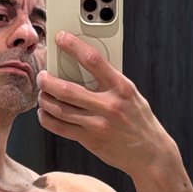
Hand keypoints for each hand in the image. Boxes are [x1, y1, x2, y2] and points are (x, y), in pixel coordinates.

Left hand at [37, 32, 174, 176]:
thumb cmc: (139, 119)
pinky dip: (47, 119)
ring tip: (42, 94)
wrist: (150, 153)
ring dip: (44, 100)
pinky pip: (60, 128)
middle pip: (67, 89)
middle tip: (42, 76)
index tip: (61, 38)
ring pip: (60, 110)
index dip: (73, 46)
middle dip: (47, 81)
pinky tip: (44, 113)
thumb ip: (110, 82)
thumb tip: (81, 65)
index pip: (93, 60)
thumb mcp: (131, 94)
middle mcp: (109, 105)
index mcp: (121, 87)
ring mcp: (99, 125)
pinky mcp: (91, 140)